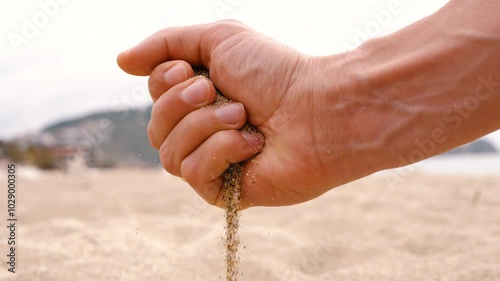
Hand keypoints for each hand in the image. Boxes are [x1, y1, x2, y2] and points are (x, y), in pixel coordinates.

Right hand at [117, 20, 387, 207]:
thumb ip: (165, 44)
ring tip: (243, 117)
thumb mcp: (217, 39)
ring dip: (205, 126)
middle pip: (154, 126)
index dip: (165, 82)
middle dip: (183, 104)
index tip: (194, 70)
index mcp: (200, 96)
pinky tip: (253, 144)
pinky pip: (193, 174)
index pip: (153, 94)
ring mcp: (213, 161)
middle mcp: (202, 130)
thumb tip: (120, 60)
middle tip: (217, 91)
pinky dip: (222, 151)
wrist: (317, 109)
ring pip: (168, 153)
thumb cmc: (274, 71)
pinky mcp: (224, 190)